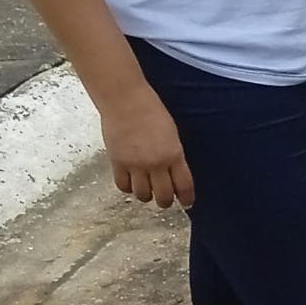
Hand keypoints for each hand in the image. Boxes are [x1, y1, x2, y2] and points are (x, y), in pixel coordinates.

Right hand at [101, 83, 194, 208]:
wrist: (126, 101)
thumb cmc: (151, 110)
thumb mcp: (172, 134)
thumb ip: (173, 155)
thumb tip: (174, 173)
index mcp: (174, 154)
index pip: (184, 185)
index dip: (187, 198)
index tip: (188, 203)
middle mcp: (156, 163)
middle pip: (163, 196)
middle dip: (166, 201)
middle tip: (165, 200)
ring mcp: (135, 165)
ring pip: (142, 195)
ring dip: (146, 195)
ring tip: (147, 189)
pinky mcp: (117, 163)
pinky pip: (123, 186)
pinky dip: (128, 188)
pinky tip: (131, 182)